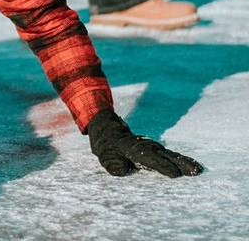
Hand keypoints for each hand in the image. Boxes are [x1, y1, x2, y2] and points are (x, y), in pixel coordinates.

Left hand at [87, 110, 203, 177]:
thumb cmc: (106, 145)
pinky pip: (169, 155)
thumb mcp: (104, 155)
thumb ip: (112, 163)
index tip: (175, 174)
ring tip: (198, 170)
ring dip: (184, 162)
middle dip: (180, 163)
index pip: (149, 158)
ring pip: (170, 155)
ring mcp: (152, 147)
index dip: (162, 166)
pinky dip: (181, 160)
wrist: (107, 128)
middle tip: (196, 171)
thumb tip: (121, 170)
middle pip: (165, 155)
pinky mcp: (156, 150)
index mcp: (132, 149)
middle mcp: (145, 147)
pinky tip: (191, 167)